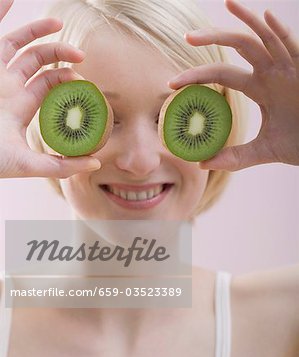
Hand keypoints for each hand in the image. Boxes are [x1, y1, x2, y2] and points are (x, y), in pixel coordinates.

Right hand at [0, 0, 100, 178]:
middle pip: (37, 62)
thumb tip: (96, 163)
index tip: (84, 81)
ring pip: (17, 44)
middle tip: (81, 56)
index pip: (48, 84)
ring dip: (38, 32)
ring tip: (58, 24)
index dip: (67, 79)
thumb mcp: (30, 164)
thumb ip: (62, 165)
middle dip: (60, 55)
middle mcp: (8, 87)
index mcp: (20, 106)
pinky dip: (1, 11)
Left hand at [169, 0, 298, 170]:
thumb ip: (234, 157)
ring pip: (263, 37)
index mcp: (259, 88)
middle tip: (186, 38)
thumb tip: (202, 163)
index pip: (221, 74)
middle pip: (238, 46)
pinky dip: (280, 30)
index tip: (171, 83)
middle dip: (213, 38)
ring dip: (245, 20)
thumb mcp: (262, 151)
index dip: (197, 76)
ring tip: (227, 4)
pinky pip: (292, 44)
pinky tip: (265, 16)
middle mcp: (271, 72)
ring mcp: (288, 67)